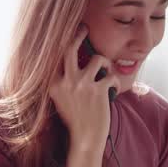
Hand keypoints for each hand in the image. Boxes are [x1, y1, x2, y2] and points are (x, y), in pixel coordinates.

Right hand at [50, 25, 116, 149]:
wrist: (86, 138)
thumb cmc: (75, 119)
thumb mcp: (60, 99)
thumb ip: (61, 81)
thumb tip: (70, 60)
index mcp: (53, 83)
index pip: (55, 56)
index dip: (61, 42)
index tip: (67, 32)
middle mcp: (66, 81)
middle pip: (70, 48)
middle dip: (78, 34)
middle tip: (84, 28)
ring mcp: (82, 85)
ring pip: (98, 59)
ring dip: (105, 64)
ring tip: (105, 73)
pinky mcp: (99, 90)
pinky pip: (111, 76)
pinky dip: (113, 82)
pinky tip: (110, 91)